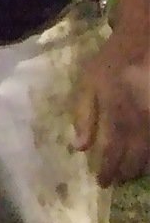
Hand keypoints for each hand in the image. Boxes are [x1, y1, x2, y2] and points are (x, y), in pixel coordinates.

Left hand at [71, 18, 149, 186]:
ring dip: (142, 168)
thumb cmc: (113, 61)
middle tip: (117, 180)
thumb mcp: (89, 82)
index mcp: (117, 114)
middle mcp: (142, 121)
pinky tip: (149, 159)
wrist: (146, 40)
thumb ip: (84, 115)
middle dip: (126, 173)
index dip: (107, 170)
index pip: (112, 152)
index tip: (102, 182)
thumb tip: (80, 148)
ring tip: (132, 174)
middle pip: (136, 158)